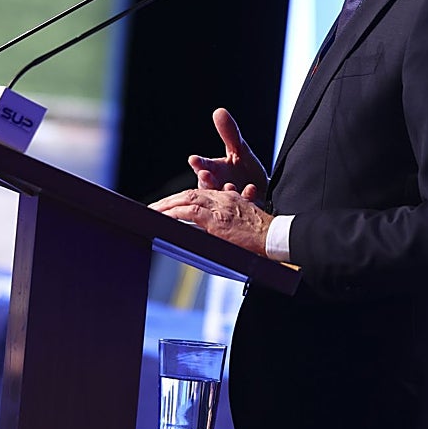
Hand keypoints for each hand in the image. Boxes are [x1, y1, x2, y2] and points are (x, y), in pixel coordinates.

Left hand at [150, 187, 273, 256]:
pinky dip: (175, 213)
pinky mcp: (216, 220)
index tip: (170, 203)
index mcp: (228, 198)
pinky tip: (164, 217)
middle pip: (189, 194)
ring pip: (186, 200)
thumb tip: (214, 225)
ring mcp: (218, 208)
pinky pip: (190, 212)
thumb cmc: (263, 232)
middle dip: (169, 200)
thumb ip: (229, 216)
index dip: (182, 198)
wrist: (274, 235)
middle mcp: (221, 199)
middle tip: (154, 207)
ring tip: (153, 211)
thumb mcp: (245, 217)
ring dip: (167, 206)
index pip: (199, 193)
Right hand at [187, 108, 267, 197]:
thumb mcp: (239, 150)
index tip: (193, 159)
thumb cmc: (245, 172)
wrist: (264, 193)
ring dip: (223, 191)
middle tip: (205, 174)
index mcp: (214, 170)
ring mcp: (228, 199)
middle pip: (207, 184)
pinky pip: (241, 204)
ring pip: (221, 197)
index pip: (202, 165)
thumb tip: (219, 111)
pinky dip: (245, 196)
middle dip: (206, 180)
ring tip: (228, 185)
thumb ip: (229, 133)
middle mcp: (218, 186)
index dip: (198, 163)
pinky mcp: (241, 208)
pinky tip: (250, 189)